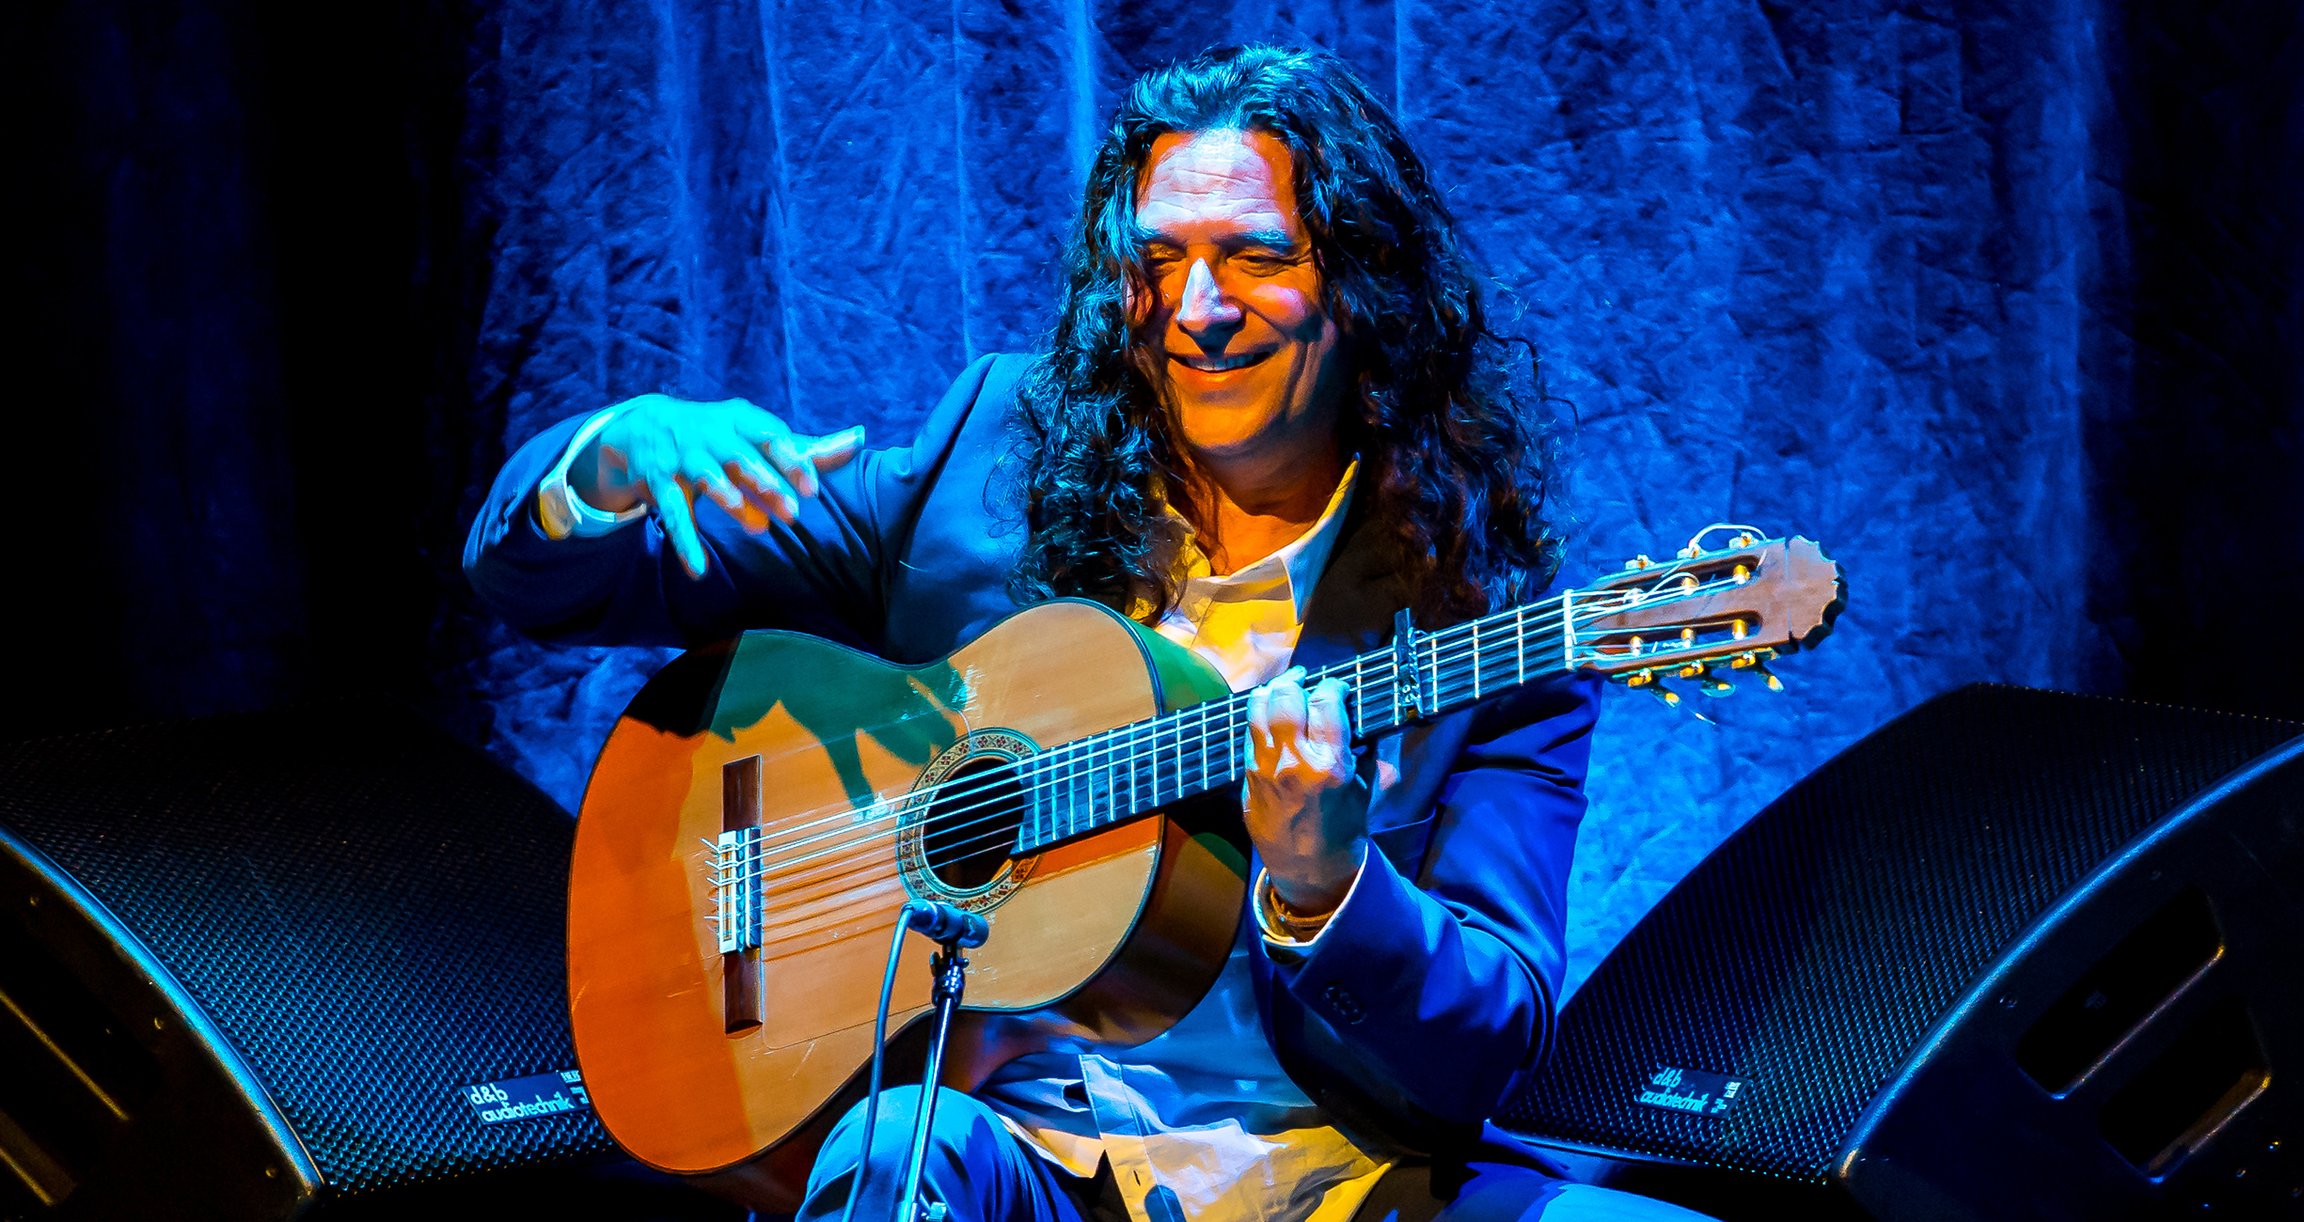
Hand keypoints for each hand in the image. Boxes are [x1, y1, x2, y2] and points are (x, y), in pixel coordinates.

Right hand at [572, 394, 863, 577]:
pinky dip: (685, 542)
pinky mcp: (659, 481)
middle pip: (740, 456)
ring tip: (758, 529)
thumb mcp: (759, 435)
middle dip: (767, 483)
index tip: (814, 489)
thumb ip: (808, 446)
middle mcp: (710, 433)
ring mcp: (682, 456)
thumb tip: (860, 439)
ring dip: (732, 501)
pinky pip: (672, 512)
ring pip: (706, 476)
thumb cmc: (720, 436)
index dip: (792, 460)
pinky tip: (698, 571)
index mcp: (740, 420)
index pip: (770, 435)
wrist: (645, 426)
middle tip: (793, 515)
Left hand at [1245, 666, 1368, 913]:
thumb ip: (1368, 752)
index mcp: (1330, 765)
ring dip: (1271, 691)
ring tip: (1283, 688)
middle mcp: (1293, 761)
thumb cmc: (1344, 829)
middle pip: (1286, 696)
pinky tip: (1268, 713)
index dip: (1333, 685)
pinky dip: (1258, 716)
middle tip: (1306, 679)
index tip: (1338, 686)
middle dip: (1297, 680)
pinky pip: (1248, 733)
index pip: (1326, 702)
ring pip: (1257, 708)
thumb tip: (1368, 719)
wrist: (1309, 869)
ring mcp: (1265, 768)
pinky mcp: (1247, 776)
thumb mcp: (1366, 790)